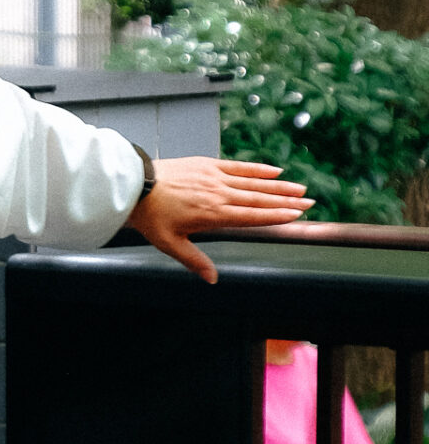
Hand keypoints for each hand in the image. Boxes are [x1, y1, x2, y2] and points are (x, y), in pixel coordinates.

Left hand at [127, 157, 310, 284]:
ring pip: (253, 183)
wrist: (135, 184)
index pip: (253, 217)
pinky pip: (238, 166)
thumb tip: (212, 279)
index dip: (276, 216)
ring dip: (278, 186)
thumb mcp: (170, 244)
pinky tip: (274, 170)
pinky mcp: (208, 164)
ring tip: (300, 189)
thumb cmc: (151, 216)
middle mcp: (220, 195)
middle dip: (286, 201)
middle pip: (259, 199)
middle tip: (310, 203)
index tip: (296, 216)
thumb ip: (194, 261)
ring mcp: (215, 177)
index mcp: (214, 215)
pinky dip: (257, 168)